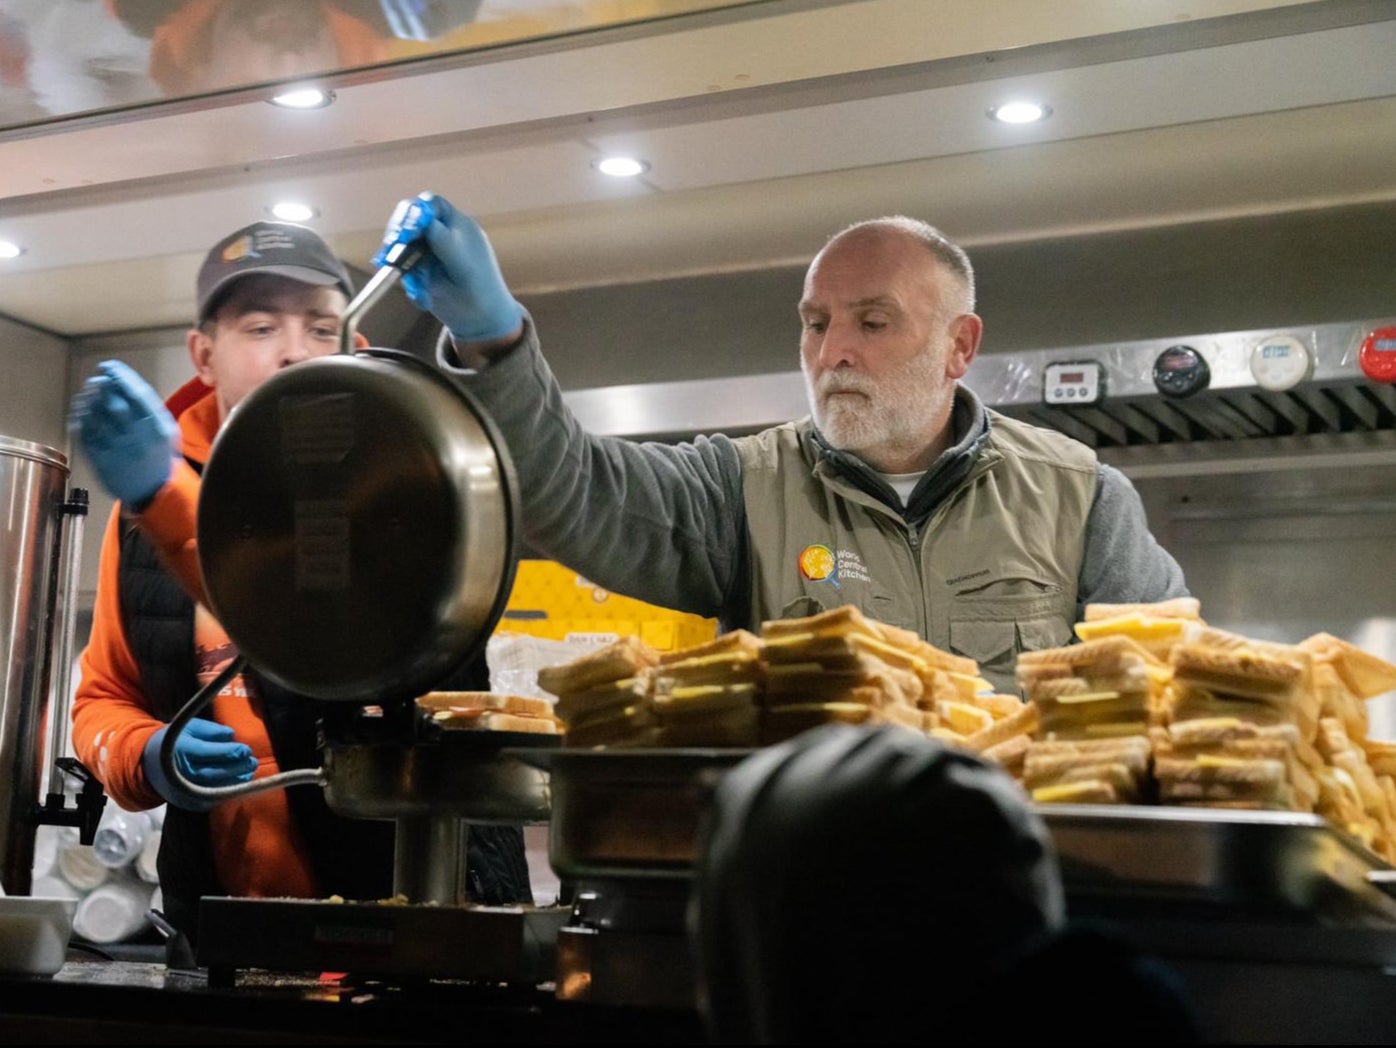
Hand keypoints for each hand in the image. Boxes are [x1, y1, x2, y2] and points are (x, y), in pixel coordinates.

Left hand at [68, 360, 178, 507]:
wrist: (153, 490)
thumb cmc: (159, 454)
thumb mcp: (168, 430)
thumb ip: (151, 408)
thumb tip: (125, 381)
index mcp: (158, 429)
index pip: (138, 395)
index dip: (121, 376)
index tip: (109, 365)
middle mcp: (138, 439)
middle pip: (115, 404)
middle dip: (103, 386)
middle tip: (98, 379)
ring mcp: (118, 450)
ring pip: (97, 418)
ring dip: (89, 400)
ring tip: (89, 392)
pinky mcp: (101, 460)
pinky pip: (86, 434)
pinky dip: (80, 418)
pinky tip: (82, 409)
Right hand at [142, 718, 257, 809]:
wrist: (150, 764)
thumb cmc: (176, 740)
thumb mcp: (190, 727)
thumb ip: (211, 730)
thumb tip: (232, 735)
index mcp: (179, 751)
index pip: (206, 753)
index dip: (229, 752)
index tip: (245, 749)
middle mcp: (179, 774)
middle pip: (212, 773)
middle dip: (236, 768)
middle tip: (252, 761)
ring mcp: (182, 791)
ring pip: (213, 788)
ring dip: (236, 781)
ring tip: (250, 770)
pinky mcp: (188, 803)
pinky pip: (211, 799)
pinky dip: (228, 791)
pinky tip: (240, 782)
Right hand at [373, 191, 523, 343]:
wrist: (482, 323)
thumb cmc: (483, 290)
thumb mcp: (465, 264)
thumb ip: (445, 241)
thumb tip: (426, 222)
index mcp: (457, 226)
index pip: (430, 205)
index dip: (415, 213)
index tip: (406, 232)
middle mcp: (439, 235)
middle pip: (409, 223)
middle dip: (399, 237)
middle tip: (392, 251)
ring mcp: (427, 253)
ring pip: (402, 250)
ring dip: (406, 269)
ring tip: (420, 289)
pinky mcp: (418, 273)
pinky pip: (405, 273)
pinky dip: (412, 286)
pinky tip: (423, 299)